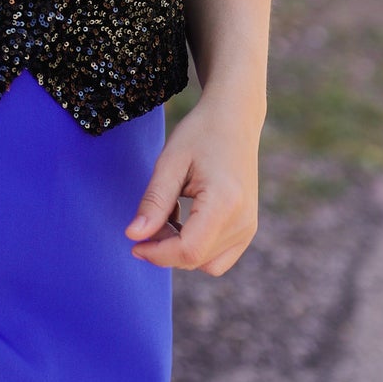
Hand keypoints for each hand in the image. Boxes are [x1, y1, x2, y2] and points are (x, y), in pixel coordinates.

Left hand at [123, 94, 260, 275]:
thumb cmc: (200, 133)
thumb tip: (133, 236)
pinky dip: (196, 247)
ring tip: (169, 213)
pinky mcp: (248, 228)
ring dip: (180, 249)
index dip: (156, 253)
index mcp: (224, 203)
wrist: (235, 119)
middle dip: (164, 248)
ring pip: (206, 263)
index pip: (188, 250)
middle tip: (149, 218)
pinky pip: (218, 257)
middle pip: (195, 259)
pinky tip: (184, 219)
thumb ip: (153, 202)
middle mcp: (243, 221)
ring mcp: (249, 227)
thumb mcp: (169, 162)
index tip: (133, 243)